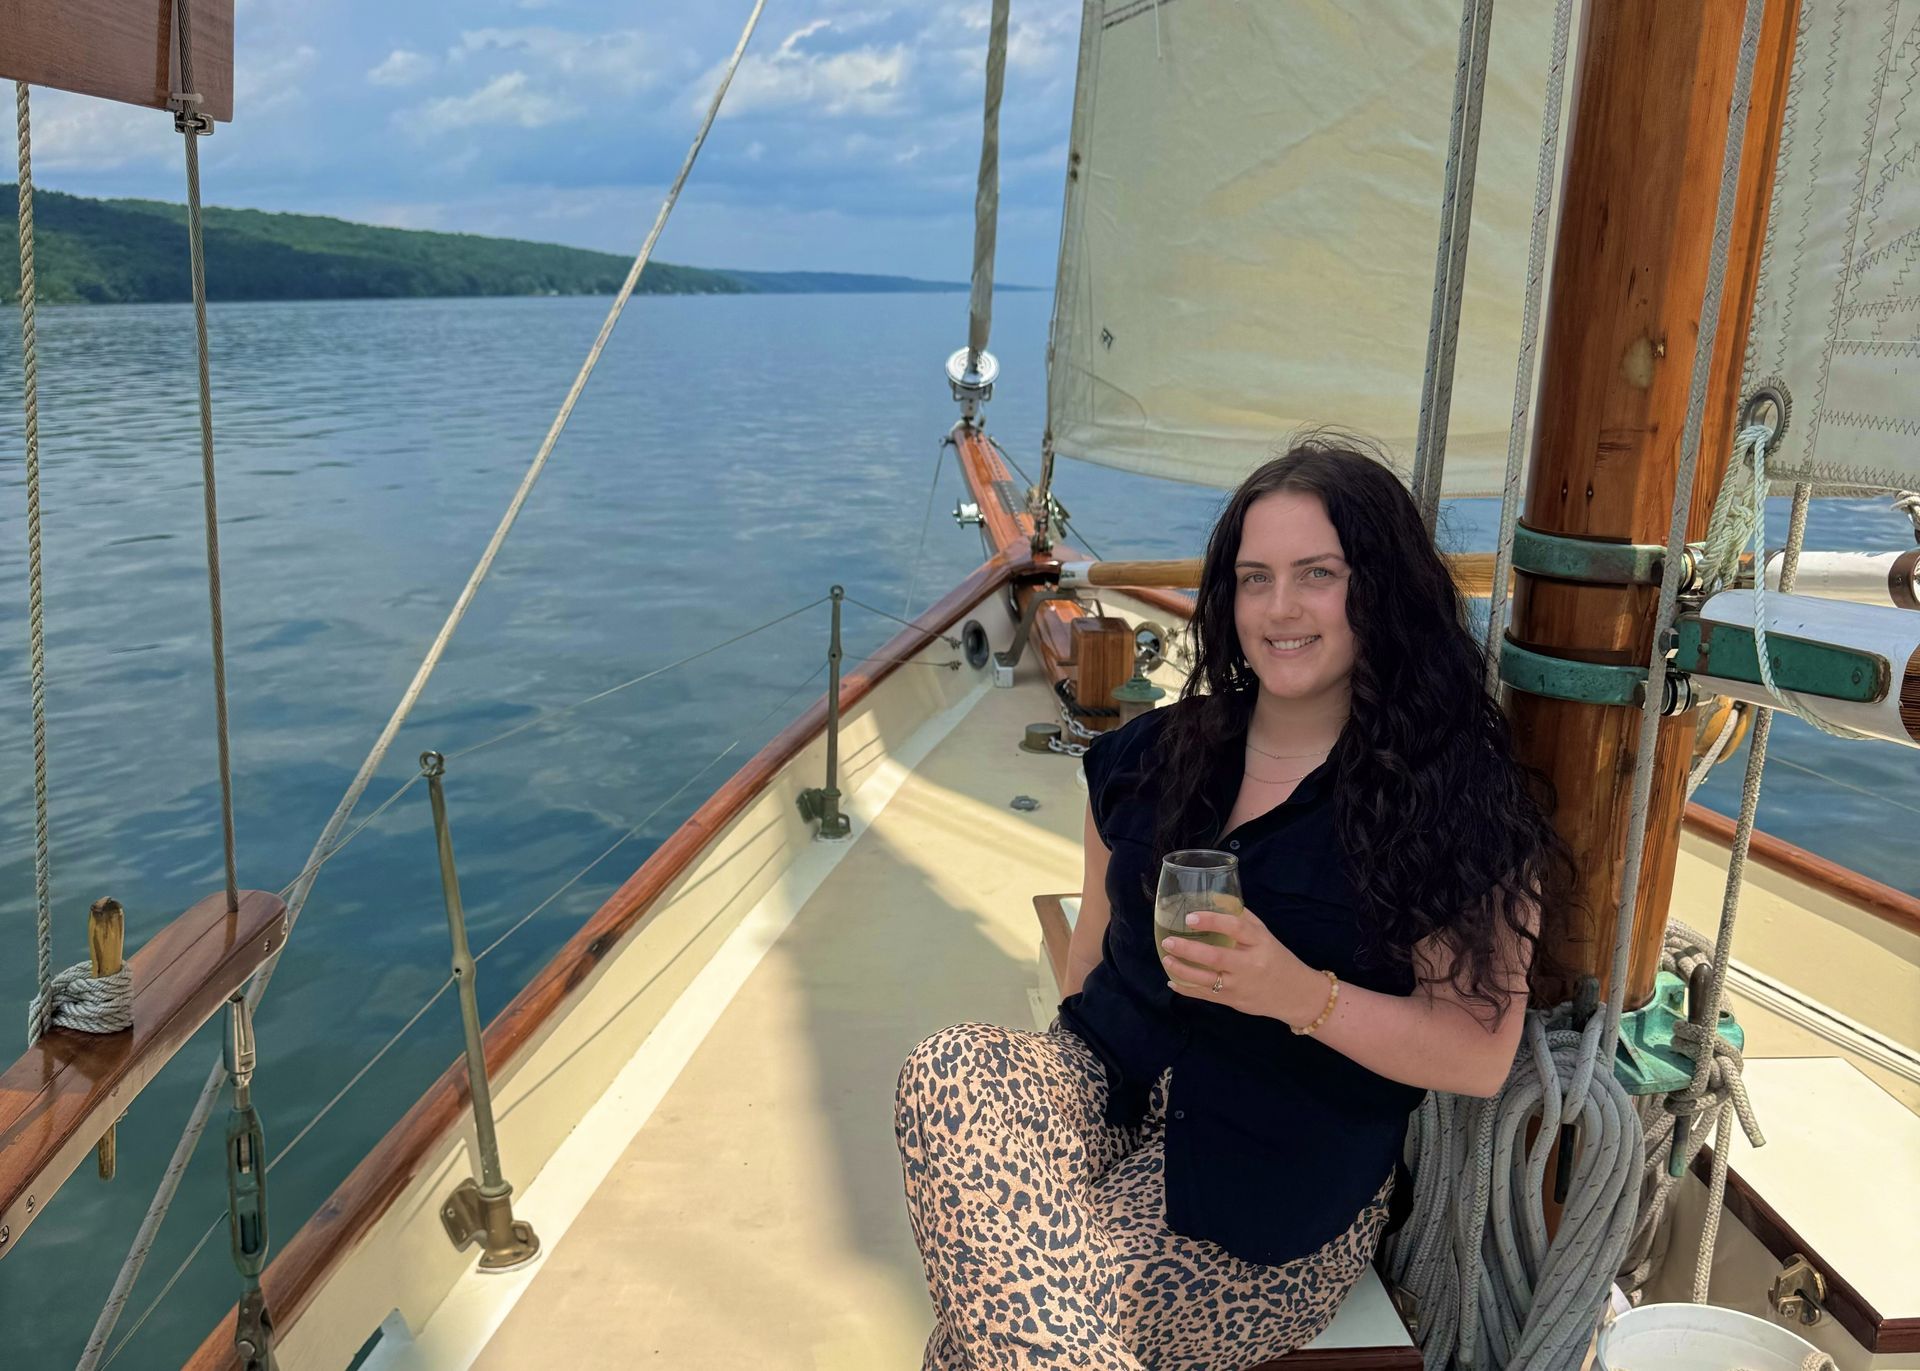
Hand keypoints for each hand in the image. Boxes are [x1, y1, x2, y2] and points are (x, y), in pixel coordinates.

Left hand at [1162, 907, 1326, 1026]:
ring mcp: (1241, 985)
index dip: (1212, 921)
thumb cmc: (1276, 958)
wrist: (1296, 994)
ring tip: (1166, 959)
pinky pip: (1206, 996)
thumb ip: (1241, 918)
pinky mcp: (1234, 1001)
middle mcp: (1250, 964)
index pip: (1235, 927)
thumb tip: (1214, 897)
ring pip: (1207, 980)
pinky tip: (1172, 981)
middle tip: (1168, 942)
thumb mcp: (1264, 934)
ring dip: (1182, 970)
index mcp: (1259, 942)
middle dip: (1188, 949)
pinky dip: (1186, 990)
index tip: (1190, 917)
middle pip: (1215, 957)